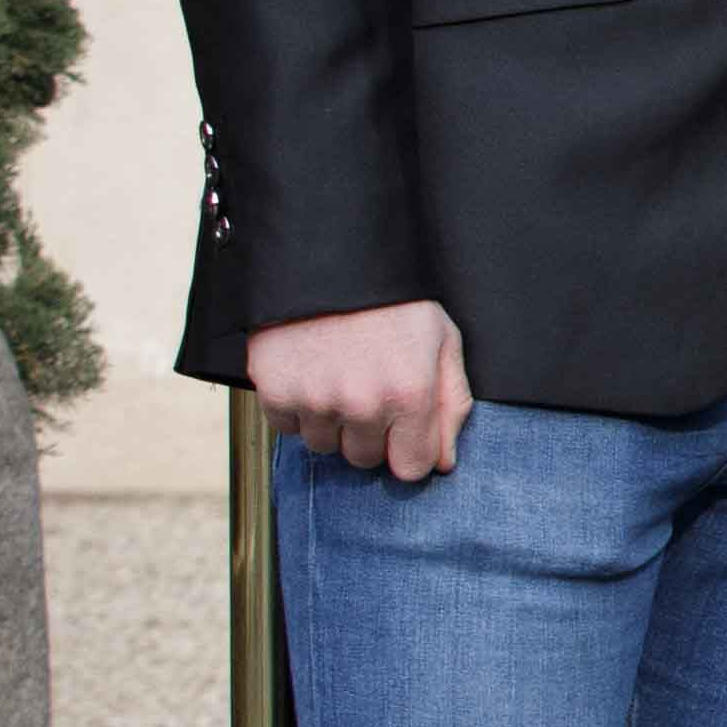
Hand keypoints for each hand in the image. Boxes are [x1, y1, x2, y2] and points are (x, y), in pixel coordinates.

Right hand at [245, 297, 474, 482]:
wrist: (329, 258)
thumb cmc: (393, 300)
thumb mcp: (442, 341)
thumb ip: (450, 404)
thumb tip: (442, 461)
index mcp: (410, 394)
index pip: (410, 468)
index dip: (408, 450)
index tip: (403, 430)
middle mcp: (362, 404)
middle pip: (365, 459)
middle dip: (370, 434)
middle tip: (368, 391)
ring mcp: (315, 399)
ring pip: (324, 445)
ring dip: (332, 422)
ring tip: (339, 378)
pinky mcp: (275, 390)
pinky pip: (286, 427)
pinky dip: (297, 409)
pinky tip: (311, 375)